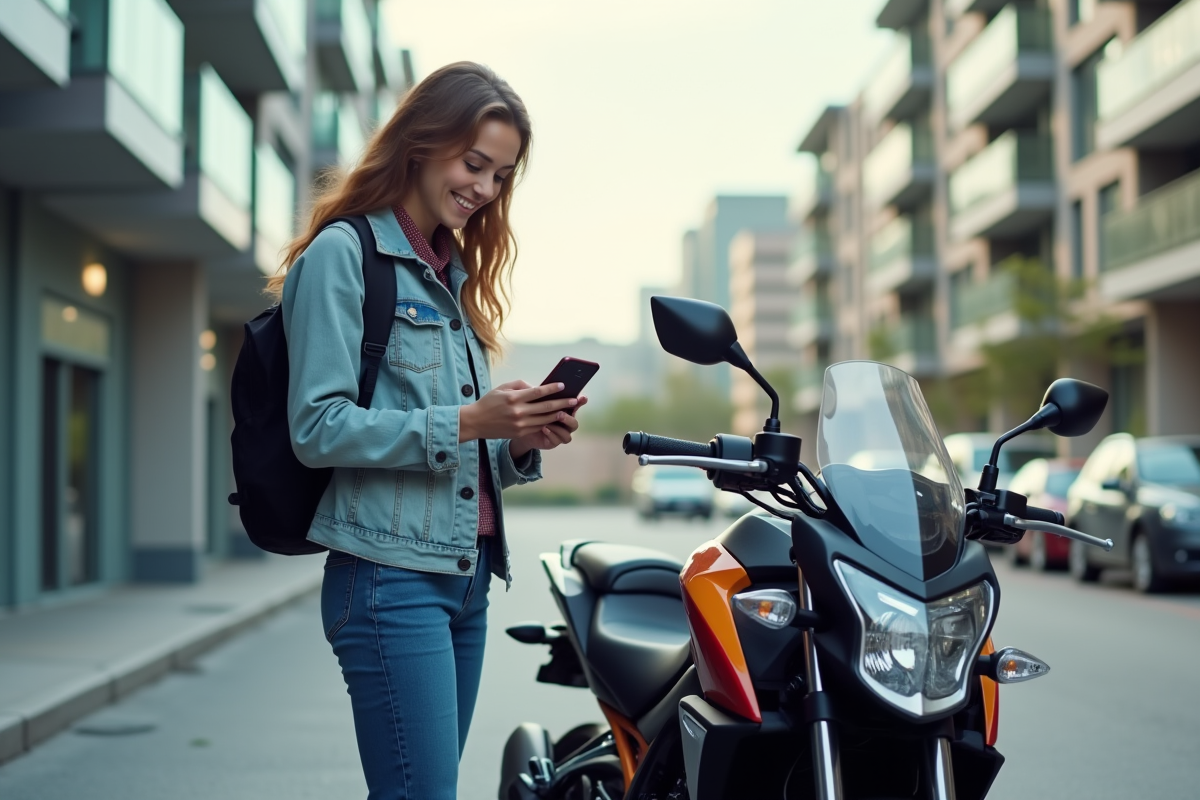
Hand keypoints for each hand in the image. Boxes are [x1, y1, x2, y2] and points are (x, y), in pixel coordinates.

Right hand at [458, 380, 579, 442]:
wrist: (475, 422)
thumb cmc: (489, 402)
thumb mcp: (502, 388)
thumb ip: (520, 385)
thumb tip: (538, 388)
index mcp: (514, 397)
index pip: (538, 392)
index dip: (552, 388)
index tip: (563, 385)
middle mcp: (518, 411)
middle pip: (546, 407)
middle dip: (562, 403)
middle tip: (575, 400)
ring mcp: (520, 424)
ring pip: (545, 419)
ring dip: (558, 414)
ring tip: (568, 410)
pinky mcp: (519, 433)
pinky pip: (538, 427)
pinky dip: (548, 423)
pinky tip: (555, 419)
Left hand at [511, 395, 587, 456]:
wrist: (518, 428)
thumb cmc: (527, 410)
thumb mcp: (533, 399)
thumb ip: (542, 394)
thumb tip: (546, 386)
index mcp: (562, 410)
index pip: (575, 405)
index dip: (581, 402)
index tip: (582, 398)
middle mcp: (563, 423)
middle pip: (574, 422)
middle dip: (569, 417)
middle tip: (561, 413)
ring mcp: (559, 434)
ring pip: (568, 434)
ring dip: (559, 428)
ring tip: (551, 421)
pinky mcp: (552, 442)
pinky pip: (557, 440)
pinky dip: (552, 434)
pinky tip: (544, 428)